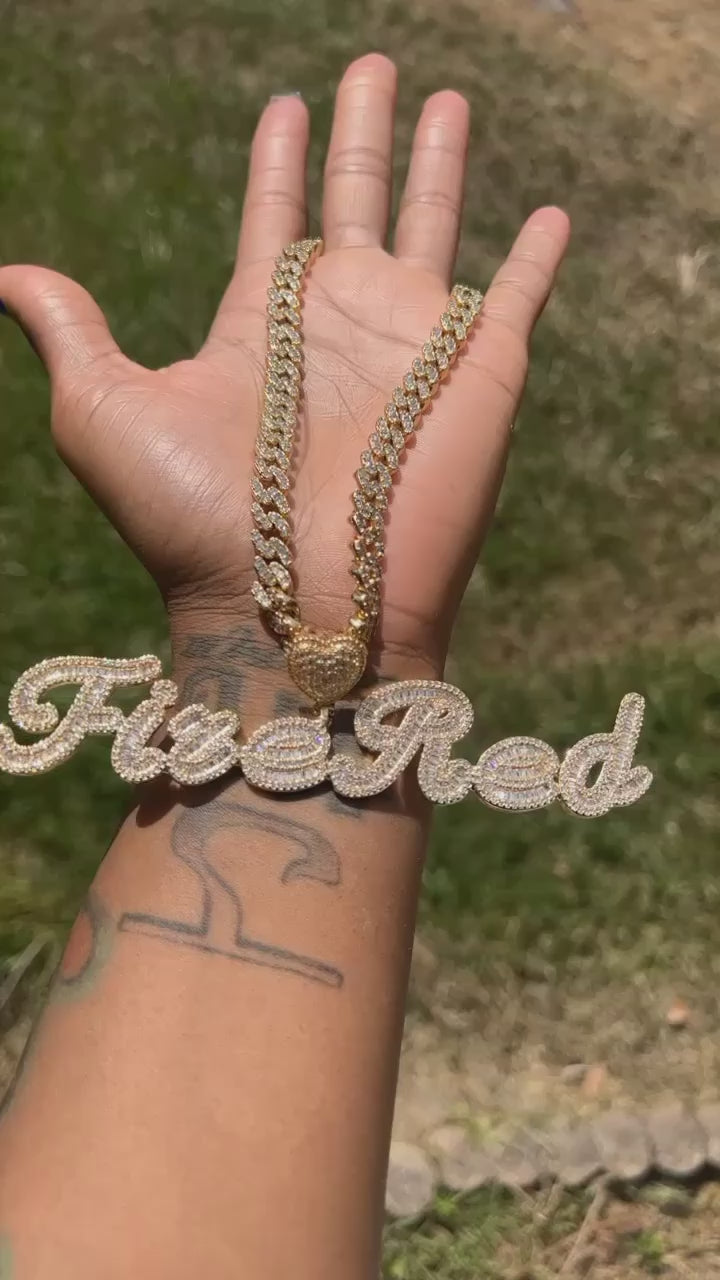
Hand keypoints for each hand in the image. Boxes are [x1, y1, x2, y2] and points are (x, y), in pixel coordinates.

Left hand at [0, 53, 568, 685]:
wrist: (296, 608)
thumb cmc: (195, 522)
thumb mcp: (105, 414)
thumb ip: (71, 333)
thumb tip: (5, 275)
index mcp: (264, 326)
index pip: (275, 220)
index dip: (279, 163)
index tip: (286, 106)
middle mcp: (342, 326)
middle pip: (357, 200)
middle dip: (363, 134)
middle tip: (372, 68)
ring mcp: (416, 345)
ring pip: (436, 225)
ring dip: (442, 163)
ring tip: (448, 99)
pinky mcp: (483, 371)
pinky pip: (519, 296)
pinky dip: (539, 258)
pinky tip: (554, 217)